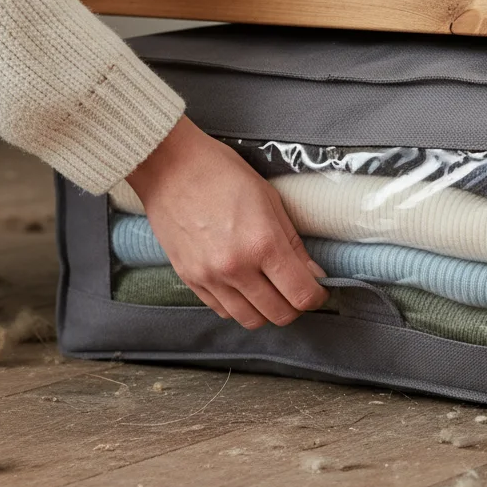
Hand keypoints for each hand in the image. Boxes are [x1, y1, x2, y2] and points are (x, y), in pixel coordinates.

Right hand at [125, 117, 327, 327]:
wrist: (170, 167)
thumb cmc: (221, 173)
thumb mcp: (270, 199)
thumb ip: (293, 243)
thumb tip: (312, 274)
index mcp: (262, 243)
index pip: (301, 294)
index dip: (316, 297)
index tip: (317, 290)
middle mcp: (236, 267)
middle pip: (278, 315)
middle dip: (295, 307)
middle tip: (297, 291)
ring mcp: (210, 277)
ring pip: (250, 320)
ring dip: (267, 311)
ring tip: (271, 291)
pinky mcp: (189, 279)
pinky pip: (222, 310)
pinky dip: (239, 306)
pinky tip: (244, 287)